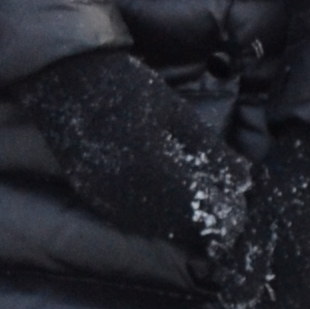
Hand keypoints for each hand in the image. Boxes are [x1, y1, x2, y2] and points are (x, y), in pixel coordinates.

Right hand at [22, 48, 256, 270]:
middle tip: (224, 204)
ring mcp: (106, 199)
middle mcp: (127, 195)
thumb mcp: (176, 114)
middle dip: (206, 220)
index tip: (239, 205)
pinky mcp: (93, 196)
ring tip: (201, 201)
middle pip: (180, 228)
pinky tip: (169, 199)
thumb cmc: (126, 88)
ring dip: (182, 221)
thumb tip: (244, 180)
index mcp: (153, 171)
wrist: (65, 80)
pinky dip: (158, 215)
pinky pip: (134, 219)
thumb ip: (209, 151)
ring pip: (157, 228)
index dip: (225, 215)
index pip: (201, 212)